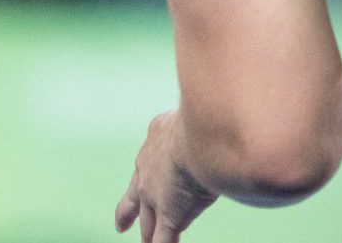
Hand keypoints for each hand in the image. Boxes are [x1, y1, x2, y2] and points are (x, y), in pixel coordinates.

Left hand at [116, 110, 217, 241]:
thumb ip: (205, 119)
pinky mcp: (170, 216)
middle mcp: (147, 167)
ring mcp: (156, 194)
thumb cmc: (208, 117)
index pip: (149, 157)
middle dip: (128, 210)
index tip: (143, 173)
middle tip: (120, 224)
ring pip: (147, 222)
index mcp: (156, 137)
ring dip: (146, 235)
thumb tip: (221, 113)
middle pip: (135, 196)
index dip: (146, 169)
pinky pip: (162, 240)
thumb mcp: (199, 112)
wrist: (203, 135)